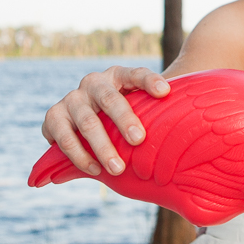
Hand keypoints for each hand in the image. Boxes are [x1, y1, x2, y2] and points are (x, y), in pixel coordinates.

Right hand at [40, 65, 169, 176]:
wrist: (82, 120)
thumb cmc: (121, 117)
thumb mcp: (137, 110)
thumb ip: (154, 115)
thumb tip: (190, 134)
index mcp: (118, 76)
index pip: (137, 74)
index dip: (150, 81)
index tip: (165, 92)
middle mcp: (93, 82)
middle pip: (110, 98)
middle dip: (125, 119)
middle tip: (139, 140)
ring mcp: (71, 99)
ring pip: (87, 122)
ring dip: (102, 147)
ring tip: (118, 169)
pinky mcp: (53, 117)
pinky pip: (65, 138)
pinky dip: (79, 156)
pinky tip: (95, 170)